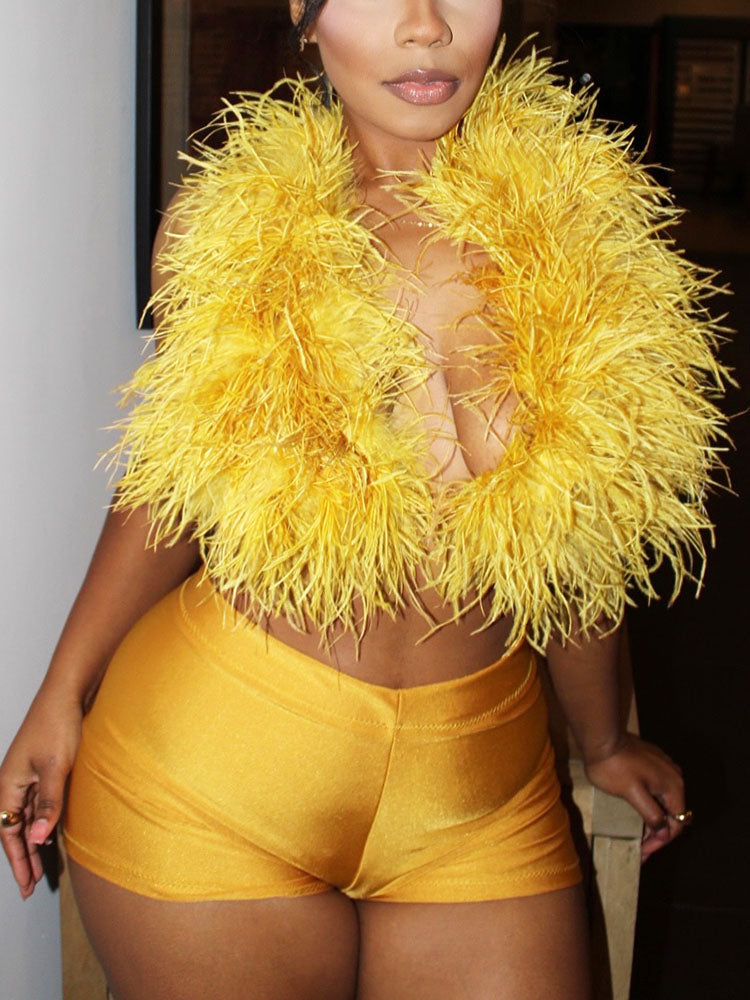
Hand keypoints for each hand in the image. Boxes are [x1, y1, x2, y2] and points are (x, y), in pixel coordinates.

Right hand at [0, 684, 82, 897]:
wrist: (67, 695)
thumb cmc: (57, 725)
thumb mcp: (56, 768)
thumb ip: (48, 804)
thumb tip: (37, 839)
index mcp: (8, 785)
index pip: (8, 833)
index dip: (18, 861)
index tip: (26, 885)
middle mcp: (13, 784)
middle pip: (14, 830)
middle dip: (23, 858)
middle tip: (32, 885)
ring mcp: (27, 777)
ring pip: (26, 819)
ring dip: (33, 843)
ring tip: (41, 868)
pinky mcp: (43, 770)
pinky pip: (38, 806)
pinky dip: (42, 823)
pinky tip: (50, 835)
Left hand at [583, 732, 686, 861]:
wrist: (602, 738)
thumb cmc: (614, 767)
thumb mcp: (632, 794)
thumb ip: (651, 814)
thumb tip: (664, 833)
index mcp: (673, 786)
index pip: (676, 823)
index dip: (660, 841)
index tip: (643, 853)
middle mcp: (674, 776)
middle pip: (672, 813)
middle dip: (657, 834)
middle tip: (640, 850)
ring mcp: (664, 768)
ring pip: (664, 802)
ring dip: (654, 820)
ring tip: (638, 837)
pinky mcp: (652, 763)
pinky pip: (657, 791)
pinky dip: (651, 805)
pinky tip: (638, 814)